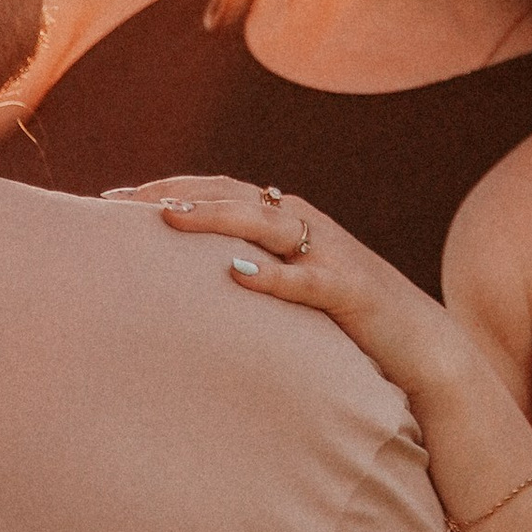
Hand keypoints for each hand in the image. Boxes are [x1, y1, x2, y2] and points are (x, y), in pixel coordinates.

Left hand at [101, 176, 456, 406]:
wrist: (420, 343)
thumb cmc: (345, 316)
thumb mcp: (292, 281)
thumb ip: (251, 266)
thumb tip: (188, 277)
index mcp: (287, 218)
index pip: (217, 190)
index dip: (165, 188)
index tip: (111, 200)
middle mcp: (305, 225)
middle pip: (232, 195)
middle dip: (175, 194)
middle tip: (120, 203)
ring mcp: (329, 254)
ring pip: (264, 225)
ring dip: (216, 218)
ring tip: (170, 219)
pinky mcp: (350, 290)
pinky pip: (307, 281)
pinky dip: (272, 277)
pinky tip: (238, 277)